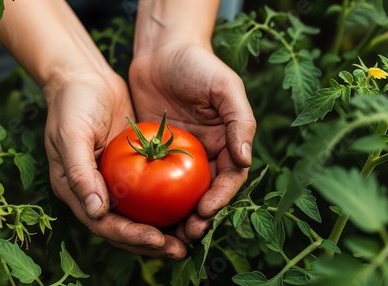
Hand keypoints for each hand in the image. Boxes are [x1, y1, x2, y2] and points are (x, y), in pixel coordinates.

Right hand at [43, 70, 187, 257]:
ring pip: (138, 213)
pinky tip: (187, 205)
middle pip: (124, 227)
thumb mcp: (71, 135)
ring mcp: (113, 180)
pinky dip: (164, 202)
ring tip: (188, 235)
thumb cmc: (72, 104)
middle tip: (180, 249)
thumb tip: (97, 212)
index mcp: (77, 190)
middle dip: (151, 242)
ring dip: (161, 228)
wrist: (83, 76)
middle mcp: (95, 190)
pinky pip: (147, 190)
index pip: (105, 224)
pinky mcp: (128, 166)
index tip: (158, 240)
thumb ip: (80, 173)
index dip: (131, 236)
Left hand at [129, 42, 256, 241]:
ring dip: (176, 216)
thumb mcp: (225, 87)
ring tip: (165, 234)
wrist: (161, 51)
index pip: (229, 179)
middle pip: (206, 193)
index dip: (220, 198)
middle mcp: (206, 153)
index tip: (205, 211)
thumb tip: (246, 160)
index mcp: (227, 142)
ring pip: (180, 193)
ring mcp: (179, 154)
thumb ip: (241, 121)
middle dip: (199, 217)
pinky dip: (151, 198)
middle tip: (186, 233)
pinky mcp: (154, 152)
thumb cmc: (197, 64)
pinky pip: (153, 178)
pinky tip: (141, 212)